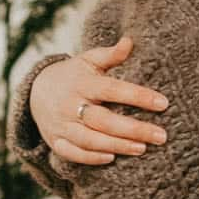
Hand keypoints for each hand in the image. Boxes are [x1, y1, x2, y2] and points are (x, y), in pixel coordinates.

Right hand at [28, 37, 169, 167]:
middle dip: (133, 129)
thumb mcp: (88, 60)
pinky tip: (112, 157)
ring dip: (117, 145)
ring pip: (90, 140)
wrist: (36, 91)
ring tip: (142, 148)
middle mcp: (70, 105)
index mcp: (82, 83)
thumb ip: (110, 55)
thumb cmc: (73, 75)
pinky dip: (91, 157)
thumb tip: (130, 41)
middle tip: (161, 135)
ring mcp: (61, 125)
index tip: (163, 103)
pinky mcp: (55, 141)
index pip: (112, 90)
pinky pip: (73, 153)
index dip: (138, 96)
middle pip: (103, 120)